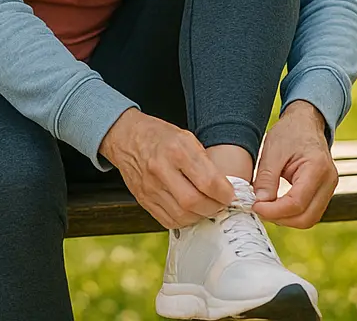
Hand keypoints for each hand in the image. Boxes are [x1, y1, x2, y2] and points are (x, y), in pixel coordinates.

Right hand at [99, 109, 234, 228]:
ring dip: (200, 216)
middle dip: (214, 208)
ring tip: (206, 207)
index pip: (208, 181)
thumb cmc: (159, 136)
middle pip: (194, 202)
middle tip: (220, 203)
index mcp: (176, 150)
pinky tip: (189, 211)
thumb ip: (205, 162)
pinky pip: (168, 221)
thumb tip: (224, 188)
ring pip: (182, 216)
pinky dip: (184, 220)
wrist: (126, 138)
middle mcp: (160, 169)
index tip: (230, 194)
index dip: (225, 193)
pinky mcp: (143, 200)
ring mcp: (149, 187)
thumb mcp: (186, 137)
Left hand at [252, 101, 336, 227]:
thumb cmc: (290, 132)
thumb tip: (260, 202)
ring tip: (265, 207)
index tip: (255, 206)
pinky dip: (292, 213)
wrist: (306, 123)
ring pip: (309, 218)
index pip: (297, 202)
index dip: (274, 210)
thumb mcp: (272, 151)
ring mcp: (329, 188)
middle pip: (307, 217)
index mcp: (317, 168)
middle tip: (258, 208)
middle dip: (280, 218)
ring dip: (286, 219)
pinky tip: (276, 205)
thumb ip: (266, 178)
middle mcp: (329, 182)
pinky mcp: (324, 192)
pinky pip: (310, 211)